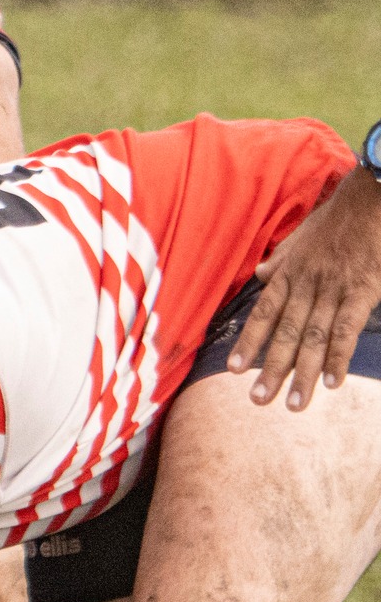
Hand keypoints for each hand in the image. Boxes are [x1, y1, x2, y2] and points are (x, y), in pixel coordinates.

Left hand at [227, 171, 380, 408]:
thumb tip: (261, 274)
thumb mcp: (300, 237)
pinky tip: (332, 382)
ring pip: (313, 338)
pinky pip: (346, 329)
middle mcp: (305, 285)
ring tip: (294, 403)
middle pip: (285, 334)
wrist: (370, 198)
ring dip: (303, 373)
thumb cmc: (336, 218)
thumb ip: (281, 260)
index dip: (248, 342)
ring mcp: (333, 290)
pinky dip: (338, 356)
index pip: (262, 314)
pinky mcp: (362, 291)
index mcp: (288, 274)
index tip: (235, 370)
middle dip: (272, 369)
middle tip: (259, 400)